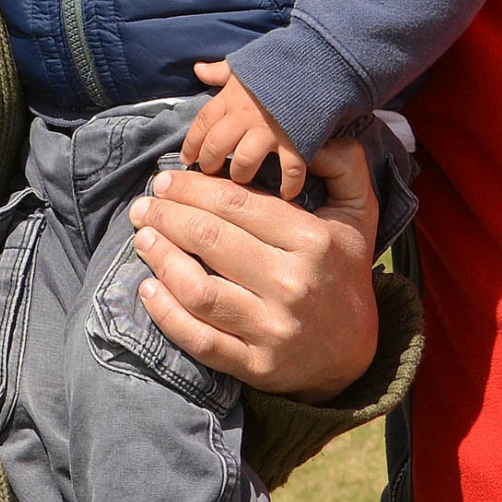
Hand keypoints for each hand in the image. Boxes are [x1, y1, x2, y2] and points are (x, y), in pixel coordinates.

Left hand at [130, 125, 382, 404]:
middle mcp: (292, 285)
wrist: (355, 352)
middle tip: (143, 206)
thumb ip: (344, 165)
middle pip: (212, 241)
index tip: (164, 180)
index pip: (237, 205)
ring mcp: (272, 329)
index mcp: (313, 241)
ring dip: (161, 259)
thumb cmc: (344, 271)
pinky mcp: (255, 366)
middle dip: (168, 216)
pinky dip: (166, 314)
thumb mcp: (359, 213)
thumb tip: (309, 136)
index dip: (193, 188)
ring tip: (143, 239)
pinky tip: (147, 288)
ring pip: (200, 290)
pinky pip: (200, 339)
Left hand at [184, 61, 307, 198]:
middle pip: (216, 147)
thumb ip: (221, 72)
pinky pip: (289, 170)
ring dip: (241, 176)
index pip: (202, 124)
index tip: (187, 159)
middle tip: (211, 174)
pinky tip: (286, 195)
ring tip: (243, 181)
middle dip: (209, 164)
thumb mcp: (245, 63)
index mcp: (231, 97)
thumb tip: (198, 69)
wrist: (318, 61)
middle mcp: (245, 116)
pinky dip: (289, 185)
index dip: (191, 144)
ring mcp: (270, 131)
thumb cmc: (279, 62)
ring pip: (244, 162)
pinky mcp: (296, 141)